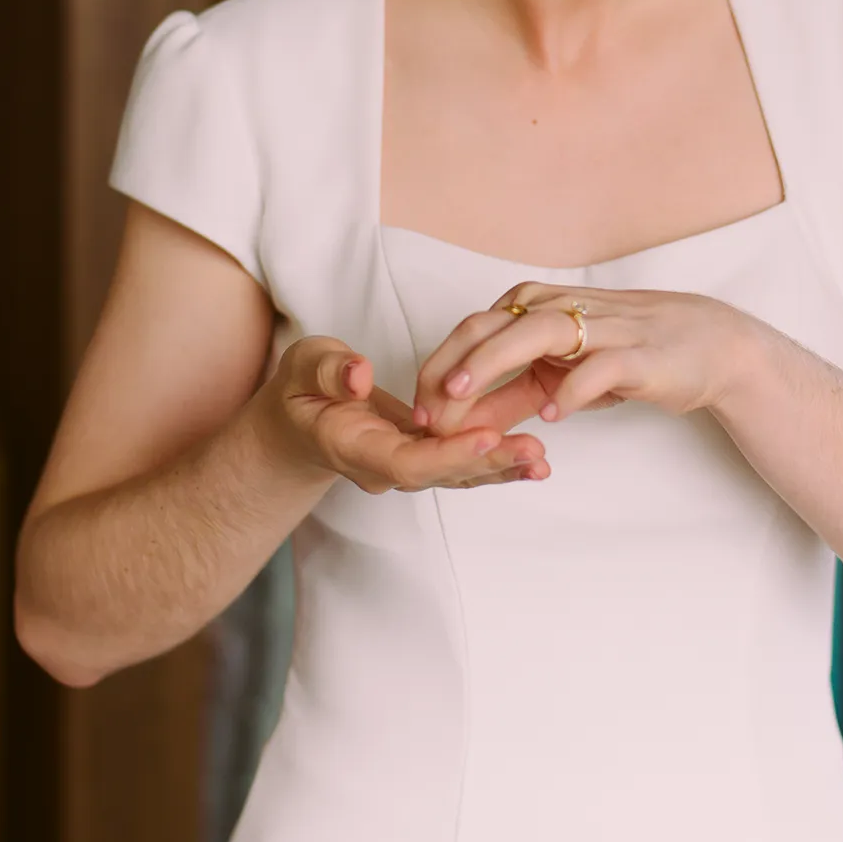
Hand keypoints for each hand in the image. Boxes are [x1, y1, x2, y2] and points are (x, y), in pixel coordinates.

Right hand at [254, 335, 548, 493]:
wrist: (299, 423)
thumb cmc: (302, 390)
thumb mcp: (304, 366)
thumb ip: (328, 372)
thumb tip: (358, 376)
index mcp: (353, 446)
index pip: (405, 462)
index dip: (448, 454)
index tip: (487, 436)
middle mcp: (384, 468)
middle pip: (441, 475)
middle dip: (488, 464)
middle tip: (535, 453)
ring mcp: (406, 466)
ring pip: (458, 475)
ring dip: (502, 468)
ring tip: (543, 460)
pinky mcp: (424, 458)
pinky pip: (463, 465)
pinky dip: (498, 463)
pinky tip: (534, 459)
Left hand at [413, 284, 746, 438]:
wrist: (708, 346)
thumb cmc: (625, 354)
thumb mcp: (556, 374)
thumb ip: (508, 395)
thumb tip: (455, 423)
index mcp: (536, 308)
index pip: (473, 330)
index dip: (439, 369)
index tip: (420, 412)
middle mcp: (561, 309)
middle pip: (493, 325)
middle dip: (452, 366)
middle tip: (427, 409)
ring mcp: (599, 329)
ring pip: (536, 333)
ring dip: (493, 361)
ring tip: (463, 395)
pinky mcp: (636, 355)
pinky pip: (598, 368)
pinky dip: (571, 390)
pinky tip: (551, 416)